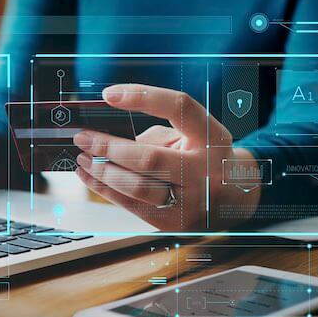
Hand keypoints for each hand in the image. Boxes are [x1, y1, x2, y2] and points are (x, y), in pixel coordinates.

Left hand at [73, 84, 259, 230]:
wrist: (235, 198)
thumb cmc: (204, 157)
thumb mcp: (192, 136)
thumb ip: (156, 133)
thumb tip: (106, 137)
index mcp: (213, 137)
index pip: (180, 108)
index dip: (143, 97)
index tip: (110, 94)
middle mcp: (206, 169)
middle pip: (149, 157)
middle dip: (108, 146)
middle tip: (83, 137)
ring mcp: (192, 200)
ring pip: (137, 187)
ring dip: (102, 171)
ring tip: (82, 158)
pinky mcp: (175, 222)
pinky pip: (132, 206)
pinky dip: (105, 190)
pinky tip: (89, 177)